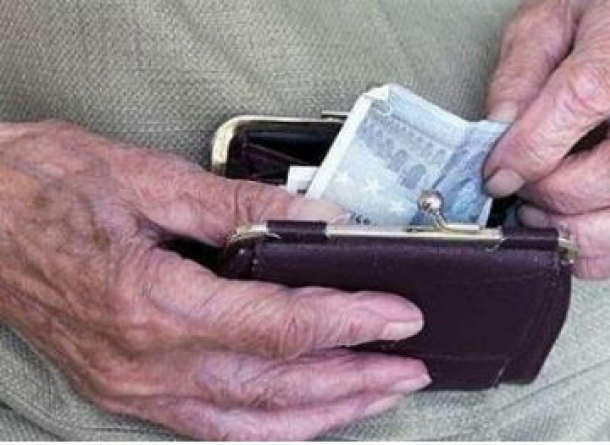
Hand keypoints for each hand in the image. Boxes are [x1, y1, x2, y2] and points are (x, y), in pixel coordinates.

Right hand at [0, 122, 429, 439]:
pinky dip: (270, 428)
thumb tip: (319, 217)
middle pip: (278, 386)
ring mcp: (133, 386)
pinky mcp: (125, 390)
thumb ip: (241, 204)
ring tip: (376, 395)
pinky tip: (305, 417)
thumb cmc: (40, 187)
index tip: (400, 316)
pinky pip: (212, 428)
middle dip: (355, 380)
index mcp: (152, 301)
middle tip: (408, 366)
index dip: (351, 323)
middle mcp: (145, 361)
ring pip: (251, 422)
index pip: (281, 327)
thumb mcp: (146, 177)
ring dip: (323, 414)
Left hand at [484, 0, 609, 278]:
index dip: (533, 146)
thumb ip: (515, 79)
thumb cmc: (587, 28)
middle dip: (562, 195)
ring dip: (585, 234)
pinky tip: (568, 231)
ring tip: (541, 215)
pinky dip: (603, 254)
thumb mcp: (538, 26)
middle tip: (521, 189)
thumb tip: (498, 141)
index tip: (495, 172)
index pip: (587, 97)